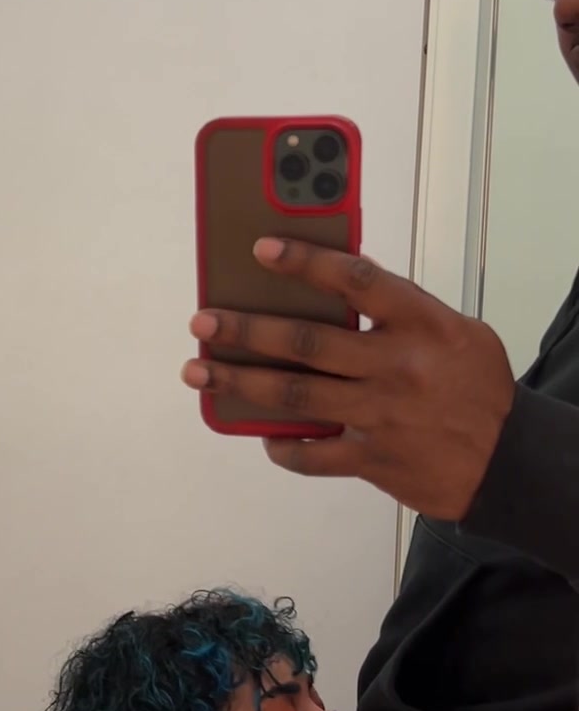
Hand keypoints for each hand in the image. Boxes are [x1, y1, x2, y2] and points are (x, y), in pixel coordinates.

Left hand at [181, 238, 515, 521]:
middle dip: (247, 330)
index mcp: (422, 324)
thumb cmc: (477, 388)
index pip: (357, 280)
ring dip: (240, 381)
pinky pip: (313, 454)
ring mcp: (382, 415)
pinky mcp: (374, 460)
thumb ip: (400, 309)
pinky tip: (261, 433)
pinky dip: (282, 444)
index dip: (306, 262)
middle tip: (204, 320)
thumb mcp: (457, 333)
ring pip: (296, 395)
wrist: (510, 462)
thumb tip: (336, 281)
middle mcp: (398, 366)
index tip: (262, 247)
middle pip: (307, 342)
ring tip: (200, 370)